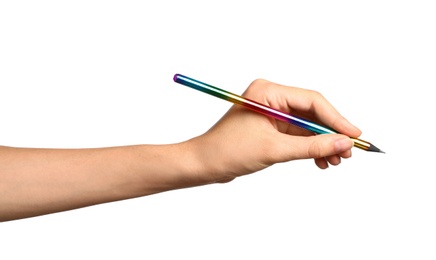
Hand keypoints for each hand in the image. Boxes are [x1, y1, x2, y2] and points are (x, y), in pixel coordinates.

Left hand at [188, 78, 361, 182]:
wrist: (203, 165)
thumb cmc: (228, 151)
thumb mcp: (274, 149)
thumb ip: (311, 147)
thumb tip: (342, 143)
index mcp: (268, 92)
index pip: (311, 101)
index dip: (336, 119)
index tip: (354, 135)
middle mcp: (271, 98)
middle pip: (312, 112)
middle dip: (330, 133)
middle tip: (347, 153)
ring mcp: (271, 112)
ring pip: (307, 125)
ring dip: (322, 142)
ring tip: (335, 160)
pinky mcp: (271, 126)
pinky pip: (298, 134)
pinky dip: (310, 147)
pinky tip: (321, 160)